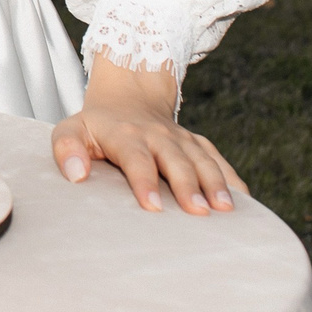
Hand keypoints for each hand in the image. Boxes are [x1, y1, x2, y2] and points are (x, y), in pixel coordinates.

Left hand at [52, 57, 246, 214]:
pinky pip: (219, 161)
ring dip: (215, 184)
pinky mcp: (197, 144)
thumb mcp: (71, 130)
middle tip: (198, 213)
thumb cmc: (95, 126)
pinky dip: (233, 180)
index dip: (144, 181)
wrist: (127, 97)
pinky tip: (245, 204)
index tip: (152, 207)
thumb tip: (76, 175)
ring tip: (226, 210)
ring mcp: (182, 139)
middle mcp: (158, 136)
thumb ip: (66, 149)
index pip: (136, 159)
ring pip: (202, 160)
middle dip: (188, 186)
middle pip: (176, 161)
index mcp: (126, 135)